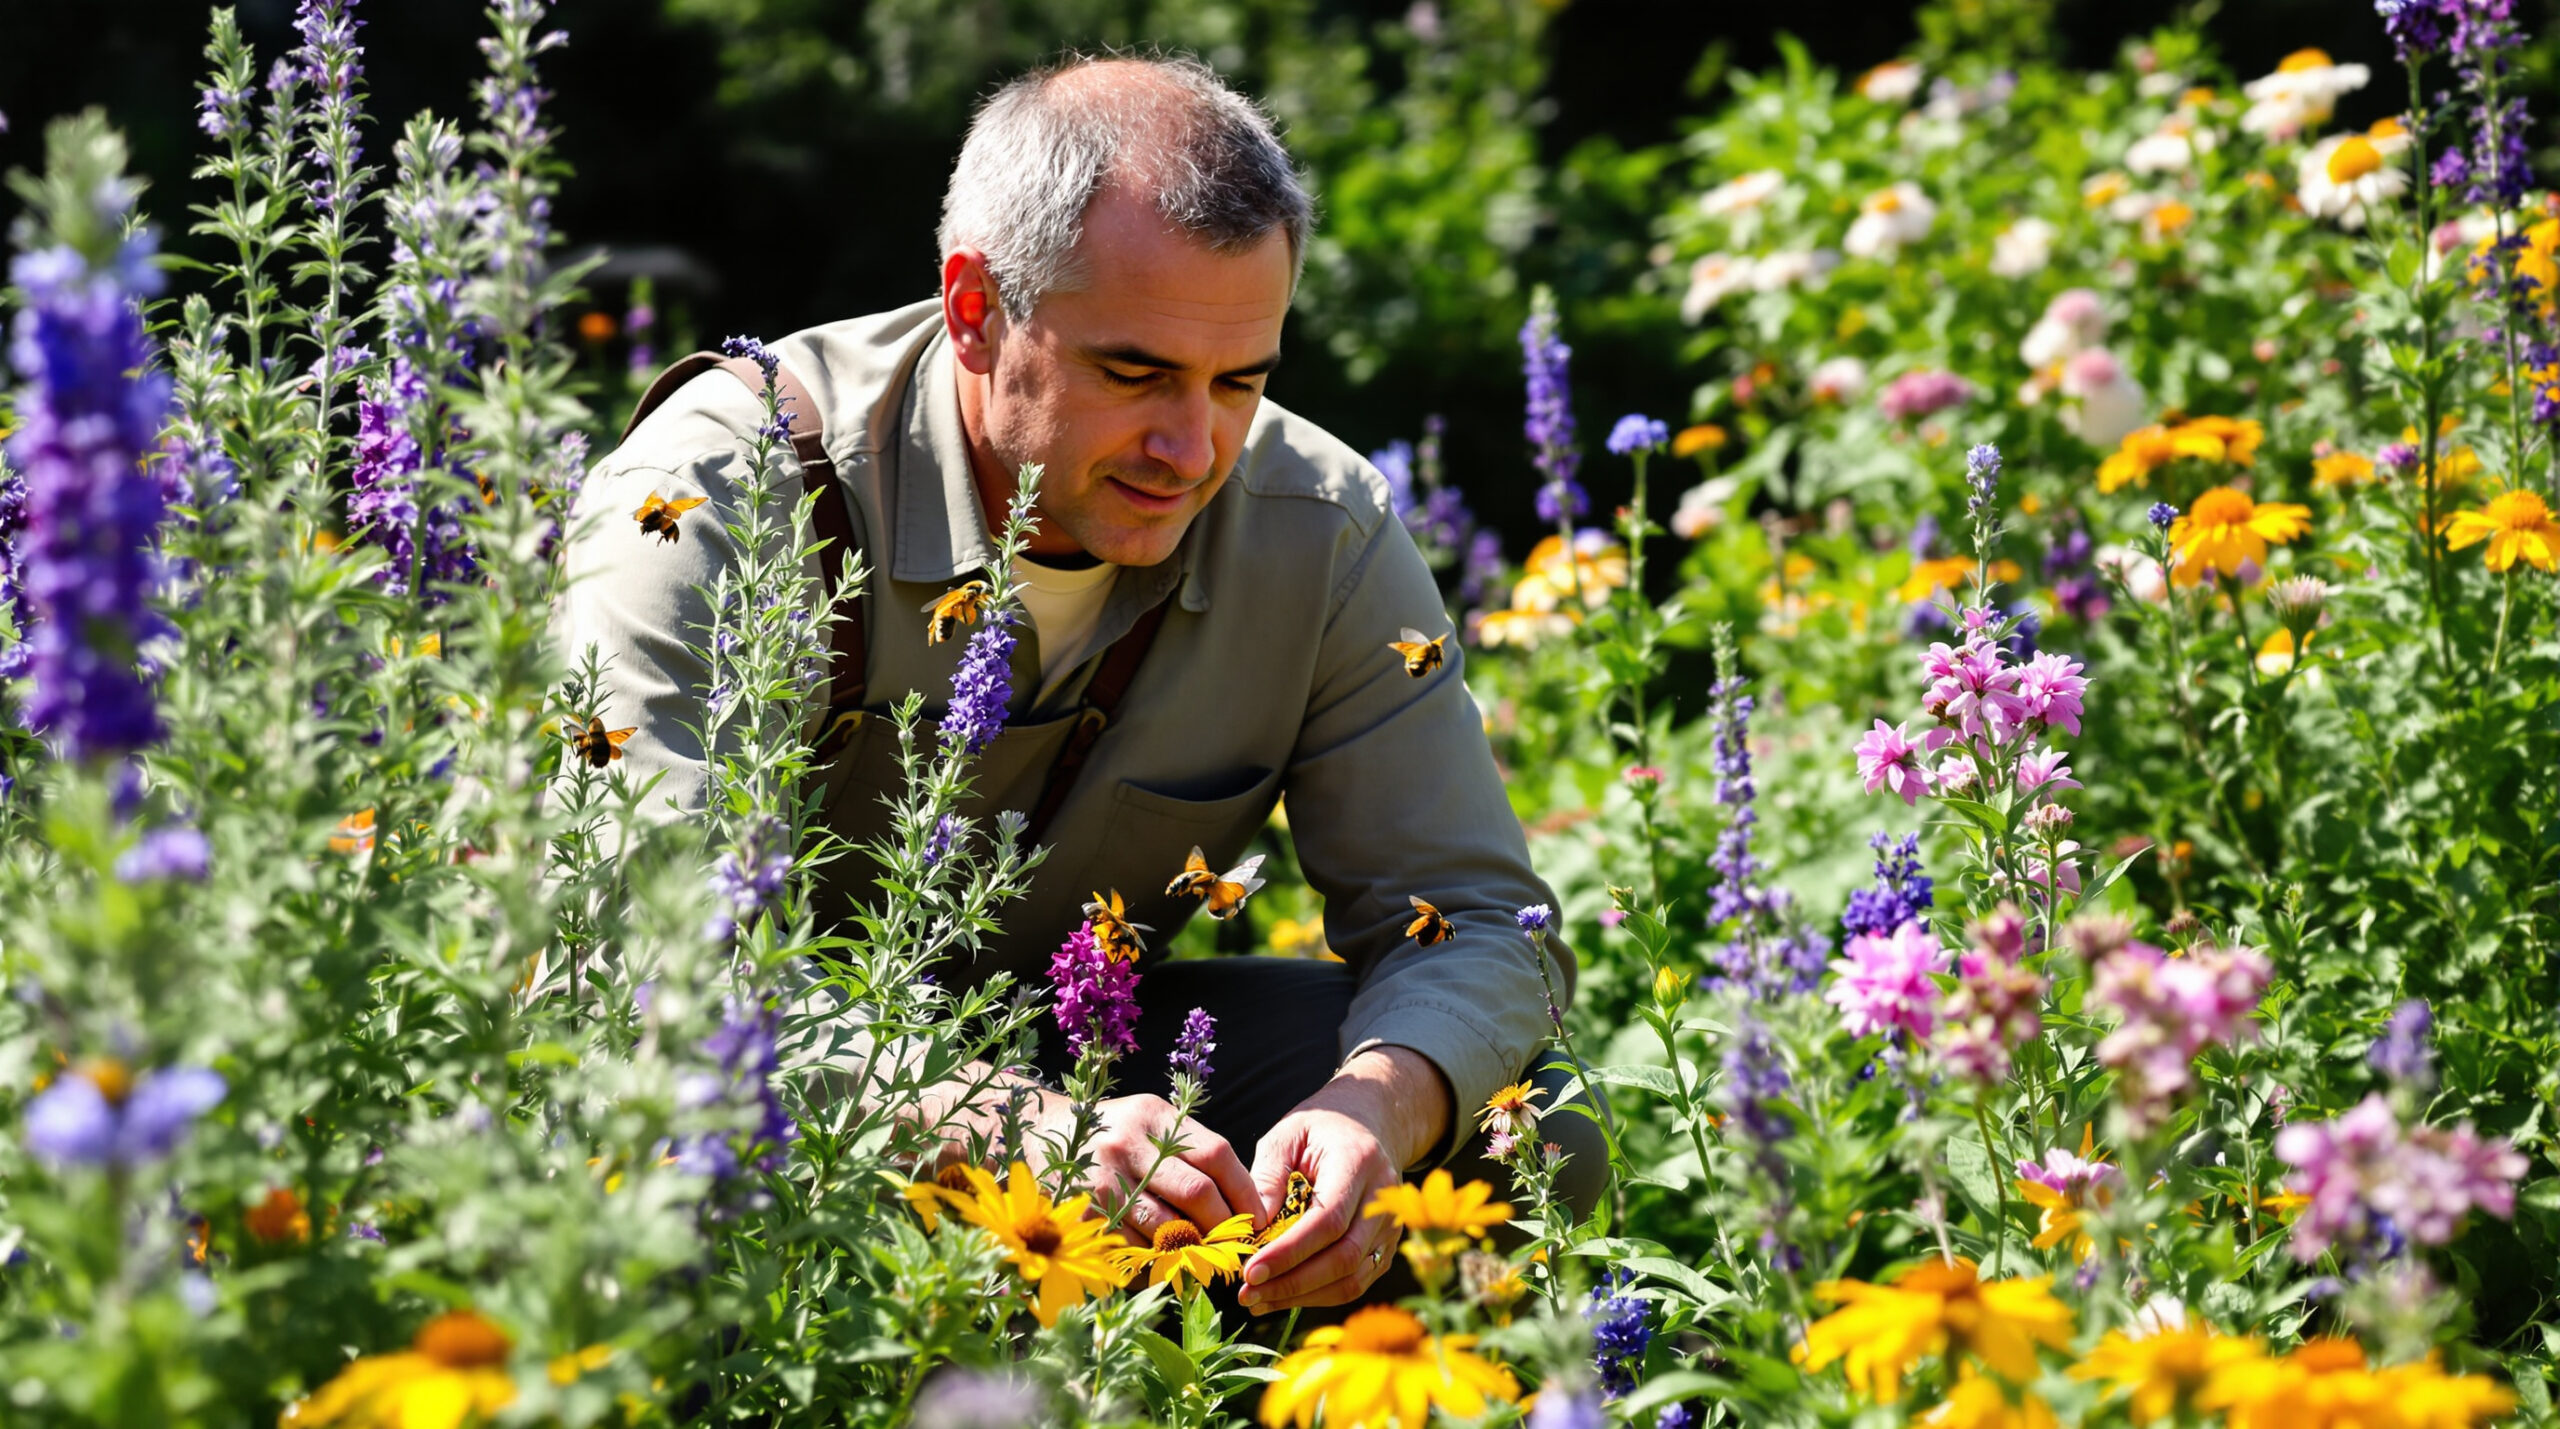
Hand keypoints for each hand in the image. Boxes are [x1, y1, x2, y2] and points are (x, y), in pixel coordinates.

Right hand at [1028, 1091, 1261, 1243]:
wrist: (1038, 1134)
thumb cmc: (1112, 1135)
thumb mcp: (1150, 1125)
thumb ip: (1189, 1155)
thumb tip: (1242, 1206)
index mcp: (1155, 1117)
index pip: (1217, 1155)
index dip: (1245, 1193)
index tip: (1258, 1220)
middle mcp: (1129, 1143)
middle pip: (1197, 1193)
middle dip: (1223, 1228)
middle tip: (1234, 1248)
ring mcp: (1101, 1178)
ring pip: (1166, 1229)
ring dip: (1192, 1253)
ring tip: (1204, 1262)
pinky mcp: (1081, 1212)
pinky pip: (1130, 1250)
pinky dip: (1153, 1266)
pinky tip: (1162, 1266)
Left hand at [1239, 1104, 1402, 1311]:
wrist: (1367, 1128)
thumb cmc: (1319, 1131)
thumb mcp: (1287, 1135)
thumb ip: (1268, 1176)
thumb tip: (1255, 1228)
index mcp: (1359, 1162)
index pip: (1329, 1219)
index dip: (1290, 1252)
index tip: (1250, 1271)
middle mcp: (1384, 1199)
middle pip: (1344, 1257)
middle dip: (1292, 1283)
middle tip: (1247, 1294)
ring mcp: (1390, 1227)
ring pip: (1352, 1279)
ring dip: (1302, 1297)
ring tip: (1258, 1301)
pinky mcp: (1386, 1248)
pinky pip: (1355, 1283)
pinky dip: (1317, 1296)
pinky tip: (1282, 1295)